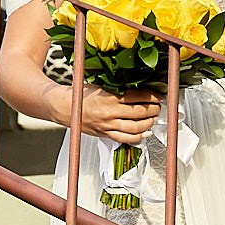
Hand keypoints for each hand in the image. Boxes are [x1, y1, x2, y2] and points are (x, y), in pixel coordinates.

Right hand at [48, 83, 162, 145]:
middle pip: (140, 113)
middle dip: (153, 110)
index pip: (138, 96)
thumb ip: (119, 89)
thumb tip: (141, 90)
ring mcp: (108, 125)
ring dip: (148, 123)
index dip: (152, 97)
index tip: (159, 96)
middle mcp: (110, 112)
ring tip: (152, 119)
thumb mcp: (101, 85)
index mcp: (110, 97)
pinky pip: (126, 139)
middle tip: (158, 107)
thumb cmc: (83, 95)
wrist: (66, 108)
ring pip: (136, 128)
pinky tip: (144, 133)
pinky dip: (138, 137)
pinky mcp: (105, 134)